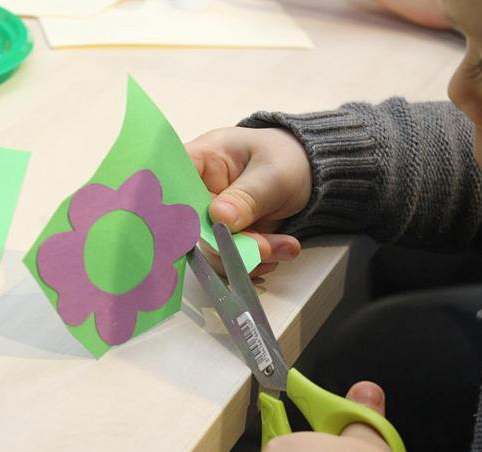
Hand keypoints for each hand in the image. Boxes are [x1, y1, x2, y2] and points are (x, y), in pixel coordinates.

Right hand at [185, 127, 311, 277]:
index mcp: (202, 160)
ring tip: (284, 247)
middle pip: (191, 225)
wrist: (309, 175)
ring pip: (212, 249)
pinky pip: (229, 258)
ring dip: (249, 256)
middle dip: (227, 243)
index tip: (200, 228)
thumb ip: (246, 196)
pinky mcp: (226, 237)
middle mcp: (199, 190)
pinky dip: (256, 262)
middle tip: (264, 248)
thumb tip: (219, 218)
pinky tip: (282, 250)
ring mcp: (211, 217)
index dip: (176, 207)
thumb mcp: (272, 173)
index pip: (172, 180)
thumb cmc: (286, 159)